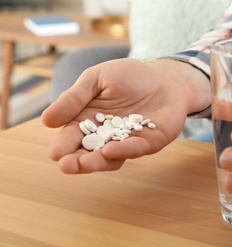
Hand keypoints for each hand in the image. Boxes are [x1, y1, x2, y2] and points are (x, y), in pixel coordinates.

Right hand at [42, 58, 209, 173]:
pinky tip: (110, 151)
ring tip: (83, 164)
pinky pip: (136, 148)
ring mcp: (128, 142)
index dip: (63, 145)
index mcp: (89, 121)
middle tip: (66, 165)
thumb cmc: (129, 76)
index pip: (72, 136)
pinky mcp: (149, 142)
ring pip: (110, 157)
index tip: (55, 153)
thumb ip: (75, 98)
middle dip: (76, 161)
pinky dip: (123, 150)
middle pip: (88, 153)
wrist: (164, 77)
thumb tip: (46, 121)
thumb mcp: (97, 79)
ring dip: (96, 162)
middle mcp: (106, 136)